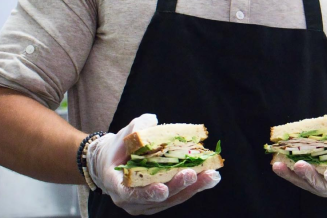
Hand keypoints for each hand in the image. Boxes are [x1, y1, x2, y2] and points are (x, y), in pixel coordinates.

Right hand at [86, 114, 220, 214]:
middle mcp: (130, 200)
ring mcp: (145, 204)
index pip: (130, 193)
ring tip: (210, 176)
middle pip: (157, 198)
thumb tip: (153, 121)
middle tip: (193, 174)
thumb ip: (138, 128)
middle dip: (177, 186)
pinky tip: (209, 176)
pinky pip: (177, 196)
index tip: (163, 189)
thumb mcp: (125, 134)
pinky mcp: (160, 202)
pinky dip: (194, 187)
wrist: (115, 161)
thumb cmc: (121, 146)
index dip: (147, 192)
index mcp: (116, 183)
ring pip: (171, 199)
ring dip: (192, 188)